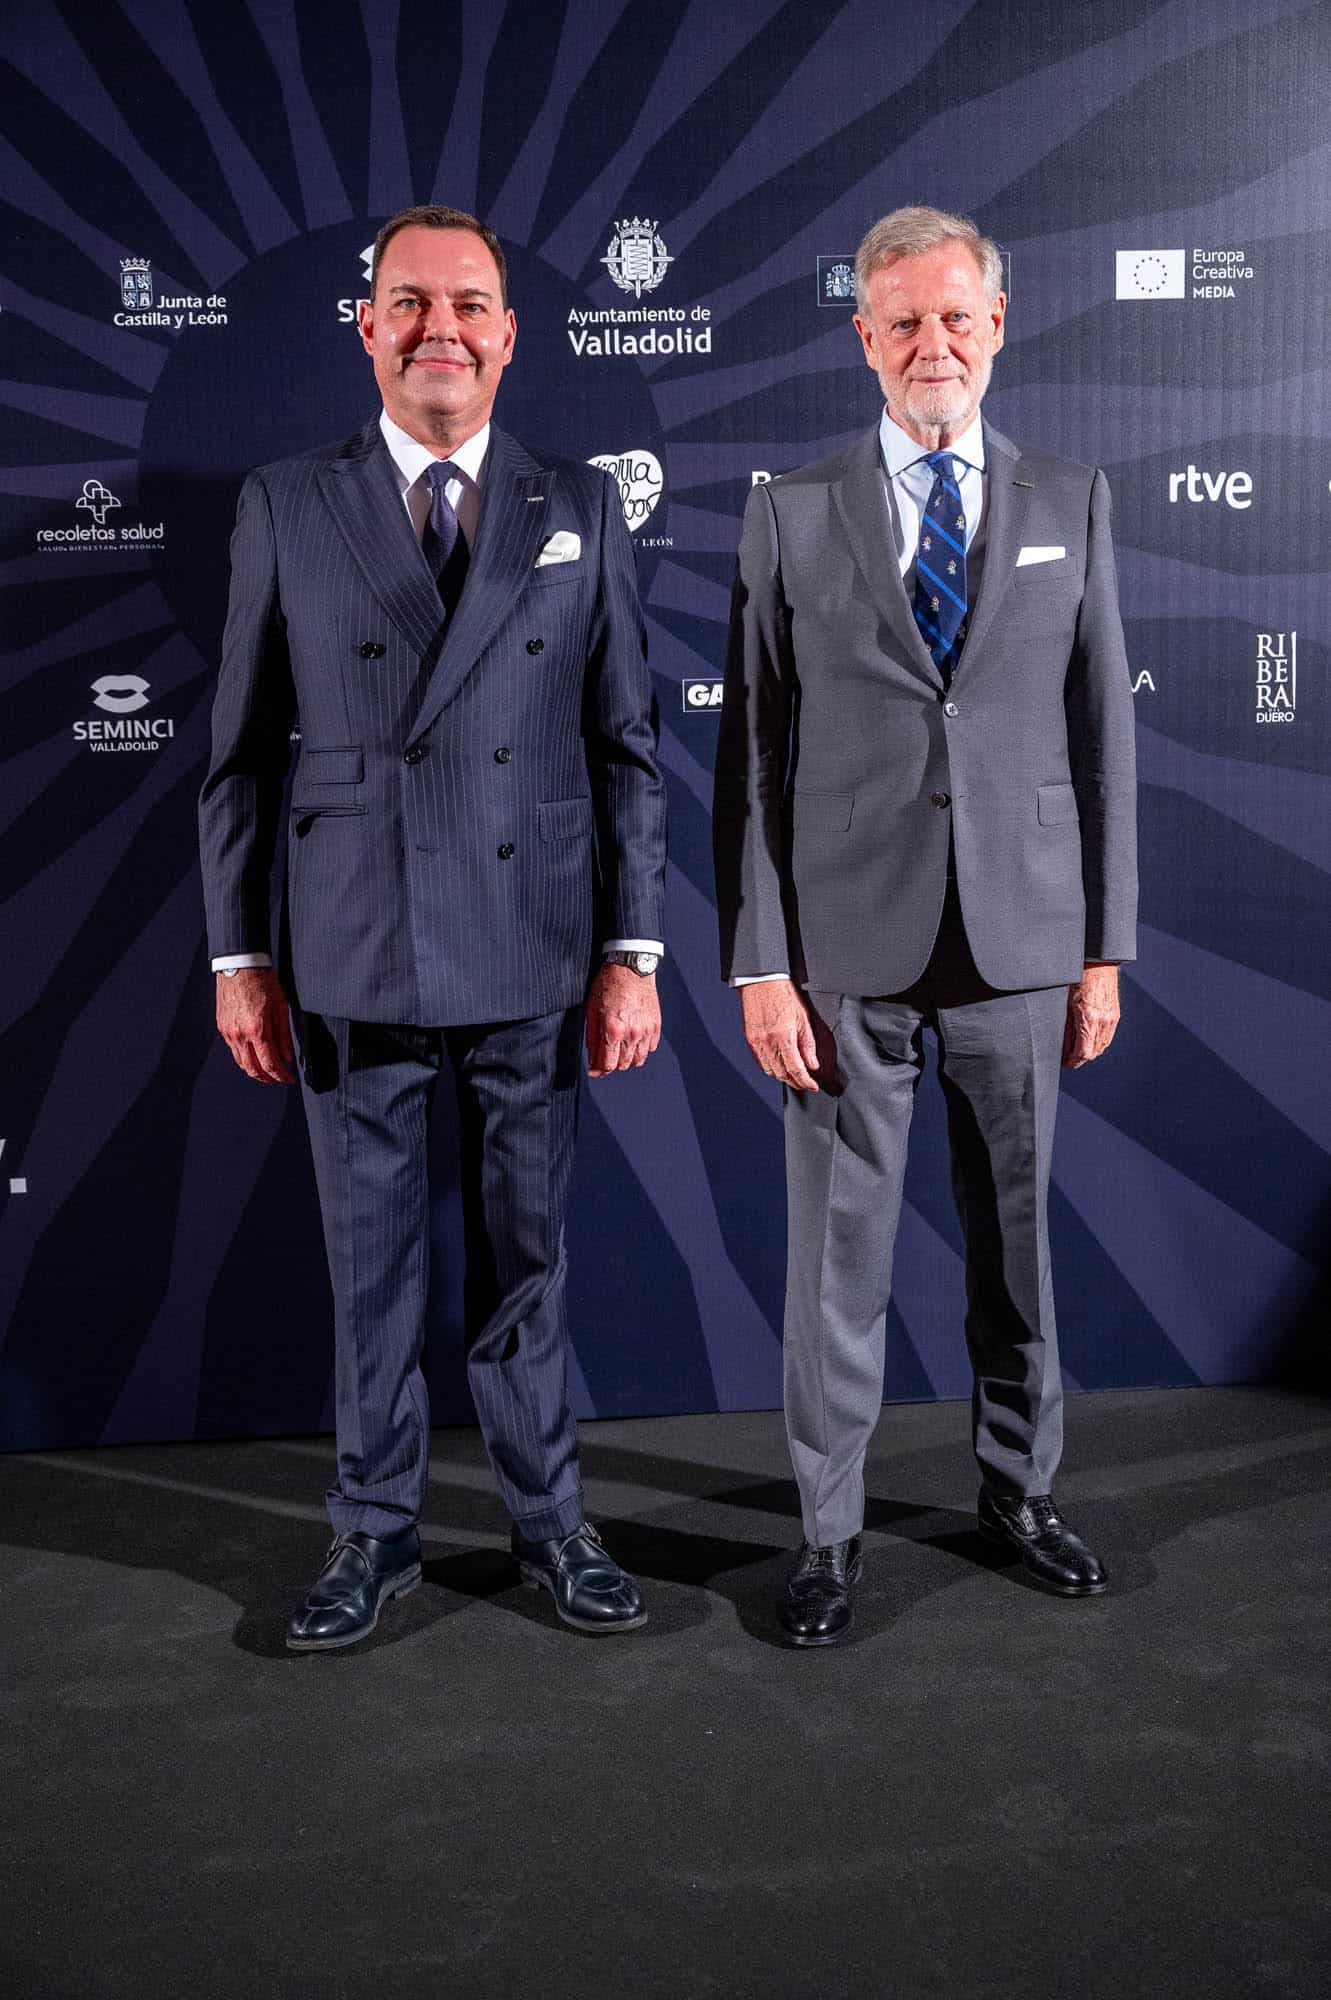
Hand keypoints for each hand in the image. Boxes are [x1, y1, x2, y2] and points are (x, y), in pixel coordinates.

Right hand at [216, 967, 294, 1083]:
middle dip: (268, 1079)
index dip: (281, 1076)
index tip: (289, 1078)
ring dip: (255, 1071)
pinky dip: (244, 1059)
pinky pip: (233, 1051)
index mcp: (257, 1029)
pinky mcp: (222, 1027)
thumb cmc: (261, 981)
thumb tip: (287, 1057)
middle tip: (279, 1079)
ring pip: (241, 1063)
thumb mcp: (281, 1006)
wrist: (239, 965)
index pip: (270, 1064)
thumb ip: (283, 1035)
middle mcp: (239, 1034)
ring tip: (267, 1072)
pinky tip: (253, 1057)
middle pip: (253, 1069)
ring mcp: (228, 1032)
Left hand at [585, 963, 660, 1077]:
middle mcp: (632, 1034)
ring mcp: (646, 1030)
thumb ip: (592, 1039)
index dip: (599, 1071)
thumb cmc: (609, 985)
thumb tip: (592, 1061)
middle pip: (623, 1065)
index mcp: (613, 1030)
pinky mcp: (656, 1026)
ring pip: (638, 1060)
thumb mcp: (592, 1011)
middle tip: (605, 1057)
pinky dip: (641, 1049)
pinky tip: (633, 1040)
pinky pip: (650, 1048)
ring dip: (627, 1059)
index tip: (594, 1070)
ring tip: (619, 1050)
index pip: (608, 1065)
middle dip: (612, 1065)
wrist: (631, 968)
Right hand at [739, 979, 819, 1091]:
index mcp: (783, 1036)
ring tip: (794, 1077)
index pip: (796, 1069)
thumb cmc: (783, 994)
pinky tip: (779, 1067)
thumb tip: (812, 1064)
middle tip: (805, 1084)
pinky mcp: (750, 1040)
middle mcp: (768, 1042)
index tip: (812, 1086)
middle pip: (782, 1074)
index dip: (805, 1082)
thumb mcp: (803, 1018)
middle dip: (796, 1082)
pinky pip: (760, 1063)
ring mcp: (756, 1042)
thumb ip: (808, 1044)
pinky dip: (771, 1069)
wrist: (762, 982)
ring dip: (783, 1077)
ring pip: (770, 1071)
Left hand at [1063, 962, 1119, 1068]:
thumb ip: (1065, 1027)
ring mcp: (1111, 1018)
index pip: (1083, 1053)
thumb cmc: (1077, 979)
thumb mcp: (1065, 1005)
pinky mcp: (1115, 1014)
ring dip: (1090, 1051)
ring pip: (1102, 1046)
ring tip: (1077, 1051)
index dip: (1073, 1061)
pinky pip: (1108, 1035)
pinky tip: (1090, 1040)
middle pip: (1093, 1052)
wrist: (1097, 963)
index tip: (1065, 1063)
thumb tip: (1063, 1046)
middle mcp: (1103, 1021)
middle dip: (1080, 1059)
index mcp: (1088, 1020)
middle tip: (1068, 1059)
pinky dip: (1099, 1042)